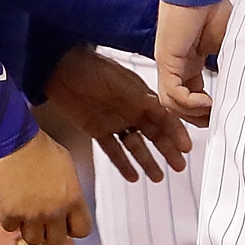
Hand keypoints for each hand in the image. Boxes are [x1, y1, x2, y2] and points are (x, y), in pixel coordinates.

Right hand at [0, 132, 89, 243]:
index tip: (67, 223)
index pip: (82, 230)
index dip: (73, 227)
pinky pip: (11, 228)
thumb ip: (71, 191)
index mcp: (73, 198)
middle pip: (57, 240)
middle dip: (51, 231)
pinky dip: (10, 220)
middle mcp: (54, 211)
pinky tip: (11, 207)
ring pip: (34, 239)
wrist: (13, 140)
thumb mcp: (67, 167)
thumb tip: (70, 203)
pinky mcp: (10, 213)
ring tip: (26, 215)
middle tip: (44, 221)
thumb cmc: (39, 147)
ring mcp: (31, 214)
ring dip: (30, 229)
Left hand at [45, 50, 191, 181]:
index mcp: (140, 96)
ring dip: (147, 161)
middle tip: (179, 165)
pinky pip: (113, 150)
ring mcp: (115, 121)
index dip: (176, 132)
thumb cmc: (90, 67)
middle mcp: (131, 110)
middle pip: (154, 134)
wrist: (58, 68)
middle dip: (167, 150)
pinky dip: (122, 164)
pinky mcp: (97, 130)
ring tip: (158, 177)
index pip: (164, 117)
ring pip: (135, 146)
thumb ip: (141, 99)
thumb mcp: (121, 82)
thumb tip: (163, 110)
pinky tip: (132, 175)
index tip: (186, 147)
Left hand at [156, 0, 220, 123]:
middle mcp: (177, 66)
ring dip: (193, 115)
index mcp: (189, 62)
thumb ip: (230, 66)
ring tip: (213, 113)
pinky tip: (207, 103)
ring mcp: (169, 64)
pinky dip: (189, 104)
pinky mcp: (166, 61)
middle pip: (179, 105)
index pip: (191, 96)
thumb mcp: (228, 44)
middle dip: (198, 118)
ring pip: (172, 104)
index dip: (206, 109)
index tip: (224, 112)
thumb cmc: (214, 8)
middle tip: (218, 121)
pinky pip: (172, 94)